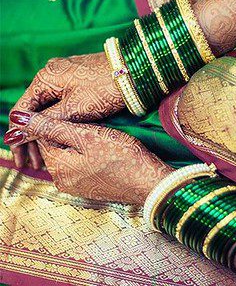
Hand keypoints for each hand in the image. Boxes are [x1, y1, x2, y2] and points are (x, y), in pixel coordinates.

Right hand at [5, 52, 124, 168]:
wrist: (135, 72)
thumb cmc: (105, 90)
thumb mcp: (72, 110)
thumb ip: (44, 123)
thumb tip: (14, 135)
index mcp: (45, 78)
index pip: (22, 110)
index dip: (19, 136)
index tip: (21, 159)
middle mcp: (52, 73)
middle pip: (34, 109)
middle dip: (33, 136)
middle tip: (33, 162)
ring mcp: (66, 75)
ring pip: (49, 107)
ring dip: (46, 129)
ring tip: (46, 154)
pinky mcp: (80, 80)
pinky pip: (62, 101)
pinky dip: (59, 119)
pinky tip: (60, 135)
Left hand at [9, 111, 172, 203]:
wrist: (148, 182)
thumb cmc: (121, 155)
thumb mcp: (86, 135)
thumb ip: (51, 126)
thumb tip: (17, 118)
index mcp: (56, 167)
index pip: (42, 137)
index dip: (60, 122)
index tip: (81, 118)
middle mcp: (61, 181)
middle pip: (56, 148)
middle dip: (69, 134)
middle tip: (95, 127)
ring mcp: (75, 187)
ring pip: (69, 156)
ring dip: (80, 145)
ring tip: (102, 139)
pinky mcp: (89, 189)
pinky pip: (79, 167)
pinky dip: (87, 156)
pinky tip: (105, 153)